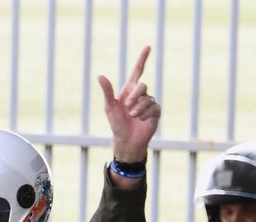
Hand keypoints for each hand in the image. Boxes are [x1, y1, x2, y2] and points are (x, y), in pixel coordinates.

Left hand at [98, 46, 160, 163]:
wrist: (126, 140)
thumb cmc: (116, 123)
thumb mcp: (110, 107)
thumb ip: (107, 91)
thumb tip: (99, 75)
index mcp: (129, 90)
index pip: (137, 70)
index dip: (142, 59)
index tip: (148, 47)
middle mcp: (141, 94)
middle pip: (142, 85)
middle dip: (134, 96)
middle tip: (128, 107)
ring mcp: (149, 102)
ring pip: (147, 98)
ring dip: (138, 108)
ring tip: (132, 116)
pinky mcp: (156, 112)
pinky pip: (154, 107)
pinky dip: (145, 114)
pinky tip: (140, 119)